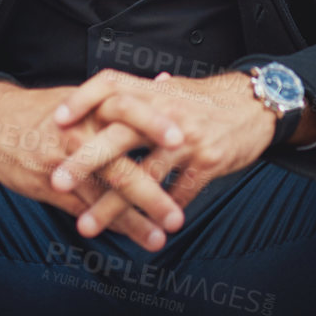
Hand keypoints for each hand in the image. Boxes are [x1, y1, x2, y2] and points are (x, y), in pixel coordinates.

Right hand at [0, 80, 189, 250]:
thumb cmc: (47, 108)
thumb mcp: (82, 95)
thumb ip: (121, 99)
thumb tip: (165, 86)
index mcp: (91, 106)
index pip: (127, 110)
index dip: (154, 124)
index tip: (183, 141)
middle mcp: (78, 133)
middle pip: (118, 165)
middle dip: (150, 194)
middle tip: (177, 216)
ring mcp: (63, 164)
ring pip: (101, 196)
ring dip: (132, 220)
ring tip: (160, 238)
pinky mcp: (49, 186)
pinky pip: (84, 208)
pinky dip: (108, 223)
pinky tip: (130, 234)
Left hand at [50, 69, 278, 239]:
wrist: (258, 105)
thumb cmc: (210, 100)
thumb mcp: (176, 88)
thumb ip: (144, 93)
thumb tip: (115, 90)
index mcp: (154, 92)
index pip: (111, 85)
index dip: (82, 99)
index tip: (56, 120)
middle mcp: (167, 112)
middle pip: (119, 134)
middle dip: (85, 160)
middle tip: (56, 182)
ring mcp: (187, 138)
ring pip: (145, 174)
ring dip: (113, 204)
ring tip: (87, 225)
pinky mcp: (209, 160)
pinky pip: (179, 191)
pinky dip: (159, 212)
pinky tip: (142, 230)